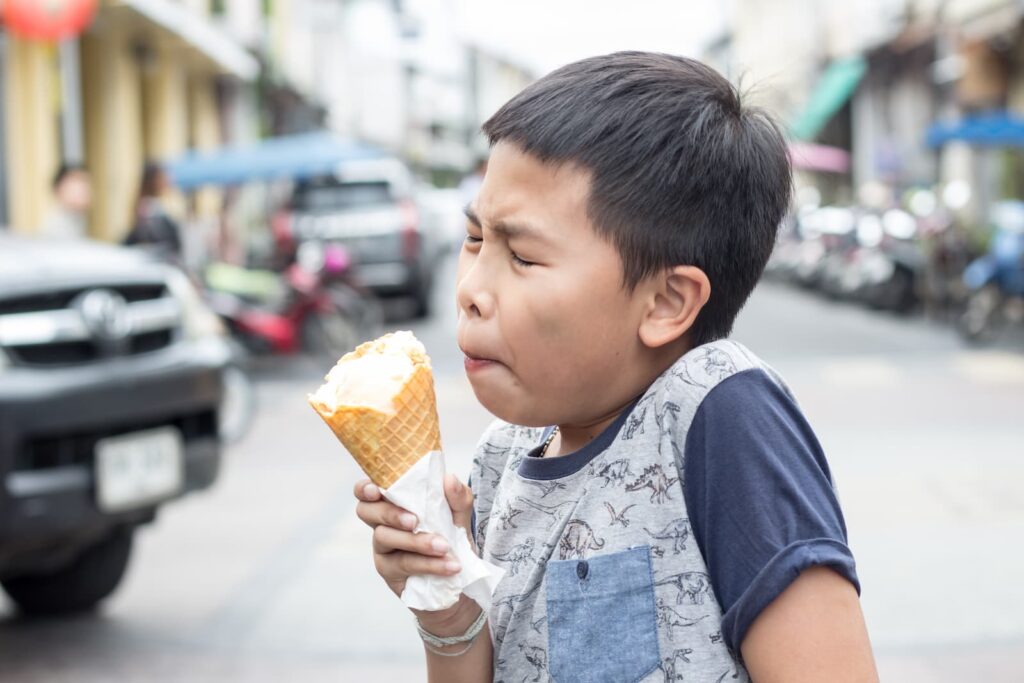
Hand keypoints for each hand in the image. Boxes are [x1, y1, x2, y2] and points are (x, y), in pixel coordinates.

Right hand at [353, 473, 476, 609]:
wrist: (462, 577)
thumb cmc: (452, 538)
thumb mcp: (460, 515)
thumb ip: (457, 497)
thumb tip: (449, 479)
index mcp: (394, 504)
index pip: (367, 491)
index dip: (364, 488)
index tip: (375, 490)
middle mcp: (383, 524)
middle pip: (366, 511)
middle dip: (389, 513)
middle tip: (414, 521)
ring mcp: (383, 549)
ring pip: (385, 538)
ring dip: (416, 542)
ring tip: (444, 547)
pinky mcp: (390, 572)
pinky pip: (403, 564)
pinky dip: (428, 564)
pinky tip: (449, 565)